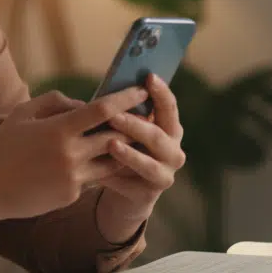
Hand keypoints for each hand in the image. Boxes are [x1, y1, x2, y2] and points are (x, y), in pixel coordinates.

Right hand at [0, 87, 150, 221]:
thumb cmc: (3, 145)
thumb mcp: (24, 113)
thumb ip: (56, 101)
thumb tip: (84, 103)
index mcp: (59, 129)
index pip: (103, 110)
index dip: (126, 99)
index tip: (142, 91)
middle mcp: (70, 154)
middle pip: (116, 137)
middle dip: (134, 126)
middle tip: (148, 116)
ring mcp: (73, 178)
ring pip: (112, 162)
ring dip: (124, 150)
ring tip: (135, 139)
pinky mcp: (71, 195)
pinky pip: (94, 178)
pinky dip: (99, 167)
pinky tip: (103, 162)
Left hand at [95, 73, 185, 242]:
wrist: (126, 190)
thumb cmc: (124, 147)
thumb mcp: (127, 128)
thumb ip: (125, 112)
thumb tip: (109, 89)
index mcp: (170, 129)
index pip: (170, 107)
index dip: (161, 92)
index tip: (149, 77)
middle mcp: (174, 152)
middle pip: (158, 136)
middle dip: (136, 125)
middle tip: (113, 115)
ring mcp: (164, 175)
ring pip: (149, 165)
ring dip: (130, 155)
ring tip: (110, 144)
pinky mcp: (149, 195)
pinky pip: (131, 186)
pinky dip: (114, 178)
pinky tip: (98, 174)